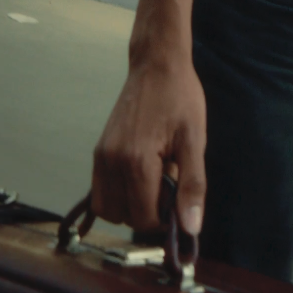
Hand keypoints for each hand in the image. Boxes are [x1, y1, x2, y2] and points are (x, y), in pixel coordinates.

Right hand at [91, 56, 206, 235]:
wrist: (156, 64)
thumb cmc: (180, 97)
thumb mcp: (194, 140)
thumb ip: (192, 185)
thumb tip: (191, 228)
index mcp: (136, 161)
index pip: (144, 217)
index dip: (165, 218)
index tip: (180, 200)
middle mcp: (111, 162)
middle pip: (124, 217)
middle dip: (148, 212)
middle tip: (169, 185)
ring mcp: (100, 156)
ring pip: (108, 209)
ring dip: (131, 206)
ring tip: (155, 180)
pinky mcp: (98, 151)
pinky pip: (100, 191)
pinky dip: (118, 195)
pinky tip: (141, 176)